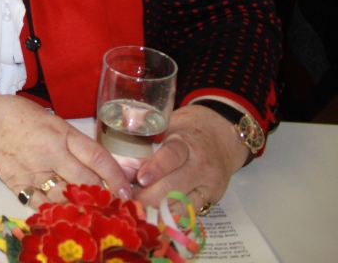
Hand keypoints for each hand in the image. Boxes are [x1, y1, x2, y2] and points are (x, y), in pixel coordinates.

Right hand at [0, 95, 131, 207]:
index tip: (127, 190)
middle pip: (86, 182)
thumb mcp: (53, 121)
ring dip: (82, 207)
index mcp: (61, 133)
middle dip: (103, 196)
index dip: (116, 177)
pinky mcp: (18, 185)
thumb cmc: (20, 117)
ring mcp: (33, 171)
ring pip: (66, 197)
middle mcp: (50, 154)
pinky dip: (56, 211)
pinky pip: (42, 204)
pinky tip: (66, 214)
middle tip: (114, 205)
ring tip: (94, 213)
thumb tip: (101, 164)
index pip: (97, 157)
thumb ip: (74, 142)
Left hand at [133, 104, 248, 209]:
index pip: (171, 157)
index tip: (140, 179)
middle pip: (174, 187)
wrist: (222, 137)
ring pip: (180, 204)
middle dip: (147, 195)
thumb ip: (146, 140)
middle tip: (126, 195)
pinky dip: (169, 211)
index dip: (155, 169)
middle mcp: (202, 166)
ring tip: (136, 202)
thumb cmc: (187, 130)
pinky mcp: (213, 198)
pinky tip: (153, 208)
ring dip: (155, 206)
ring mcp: (210, 185)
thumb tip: (115, 155)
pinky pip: (188, 211)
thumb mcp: (167, 127)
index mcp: (187, 143)